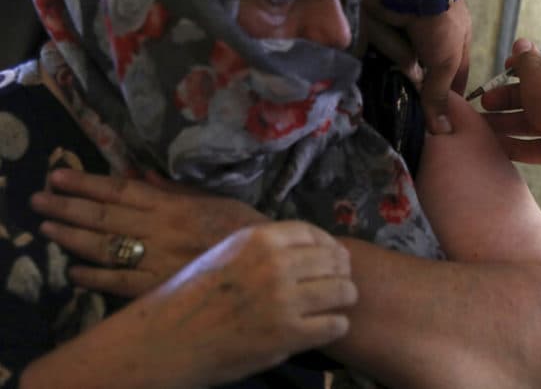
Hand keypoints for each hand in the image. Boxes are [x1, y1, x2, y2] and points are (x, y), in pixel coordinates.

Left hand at [31, 168, 268, 296]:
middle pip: (106, 217)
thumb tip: (140, 175)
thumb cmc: (247, 230)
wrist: (270, 267)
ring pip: (107, 247)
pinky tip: (74, 272)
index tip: (60, 175)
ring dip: (74, 238)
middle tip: (39, 199)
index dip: (89, 183)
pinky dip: (96, 277)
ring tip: (47, 229)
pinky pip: (121, 282)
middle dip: (70, 207)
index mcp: (175, 205)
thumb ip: (178, 189)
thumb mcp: (218, 200)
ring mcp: (158, 259)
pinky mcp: (160, 287)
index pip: (122, 191)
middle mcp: (161, 230)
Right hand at [132, 221, 355, 386]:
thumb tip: (302, 248)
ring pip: (342, 290)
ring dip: (343, 298)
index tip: (331, 256)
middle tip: (338, 282)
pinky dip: (334, 326)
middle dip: (339, 271)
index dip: (328, 245)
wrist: (164, 341)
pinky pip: (335, 324)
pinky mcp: (288, 334)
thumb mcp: (224, 252)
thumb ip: (263, 248)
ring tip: (335, 305)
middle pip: (334, 260)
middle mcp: (276, 264)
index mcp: (259, 239)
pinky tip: (324, 327)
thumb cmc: (188, 297)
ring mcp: (284, 300)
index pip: (314, 233)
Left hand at [362, 0, 470, 133]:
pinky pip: (376, 45)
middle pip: (417, 75)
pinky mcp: (379, 25)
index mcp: (452, 45)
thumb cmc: (442, 23)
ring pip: (395, 61)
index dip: (446, 99)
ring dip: (398, 50)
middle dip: (412, 79)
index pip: (451, 80)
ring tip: (403, 36)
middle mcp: (427, 40)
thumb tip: (442, 131)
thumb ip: (439, 95)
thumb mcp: (447, 62)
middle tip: (405, 89)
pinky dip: (382, 39)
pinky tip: (382, 34)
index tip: (440, 122)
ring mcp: (402, 32)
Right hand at [480, 38, 540, 174]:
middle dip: (505, 98)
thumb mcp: (536, 71)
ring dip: (504, 122)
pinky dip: (514, 145)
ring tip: (482, 124)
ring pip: (528, 122)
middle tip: (485, 101)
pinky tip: (494, 144)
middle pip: (530, 95)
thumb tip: (521, 44)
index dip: (522, 64)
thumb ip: (524, 60)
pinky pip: (532, 146)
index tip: (504, 68)